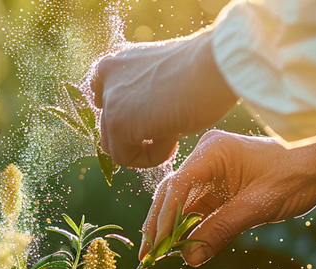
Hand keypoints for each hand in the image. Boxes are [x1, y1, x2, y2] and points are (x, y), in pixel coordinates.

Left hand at [90, 29, 236, 167]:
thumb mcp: (164, 77)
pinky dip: (151, 157)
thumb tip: (141, 120)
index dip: (118, 112)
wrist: (216, 65)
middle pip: (109, 128)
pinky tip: (174, 138)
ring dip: (144, 149)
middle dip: (136, 137)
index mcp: (117, 63)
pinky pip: (126, 159)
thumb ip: (143, 93)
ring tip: (174, 134)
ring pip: (116, 146)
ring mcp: (110, 103)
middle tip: (170, 131)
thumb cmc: (203, 70)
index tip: (140, 118)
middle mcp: (107, 80)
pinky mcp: (119, 125)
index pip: (100, 95)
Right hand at [139, 131, 315, 265]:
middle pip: (171, 193)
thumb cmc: (296, 176)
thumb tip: (190, 259)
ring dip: (169, 228)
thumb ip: (222, 230)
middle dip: (158, 225)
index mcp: (213, 152)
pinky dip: (186, 226)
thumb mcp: (259, 206)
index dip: (162, 219)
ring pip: (179, 201)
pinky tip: (177, 245)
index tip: (154, 246)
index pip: (177, 187)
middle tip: (146, 255)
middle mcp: (205, 156)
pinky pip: (194, 206)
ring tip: (156, 254)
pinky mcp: (216, 183)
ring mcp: (209, 169)